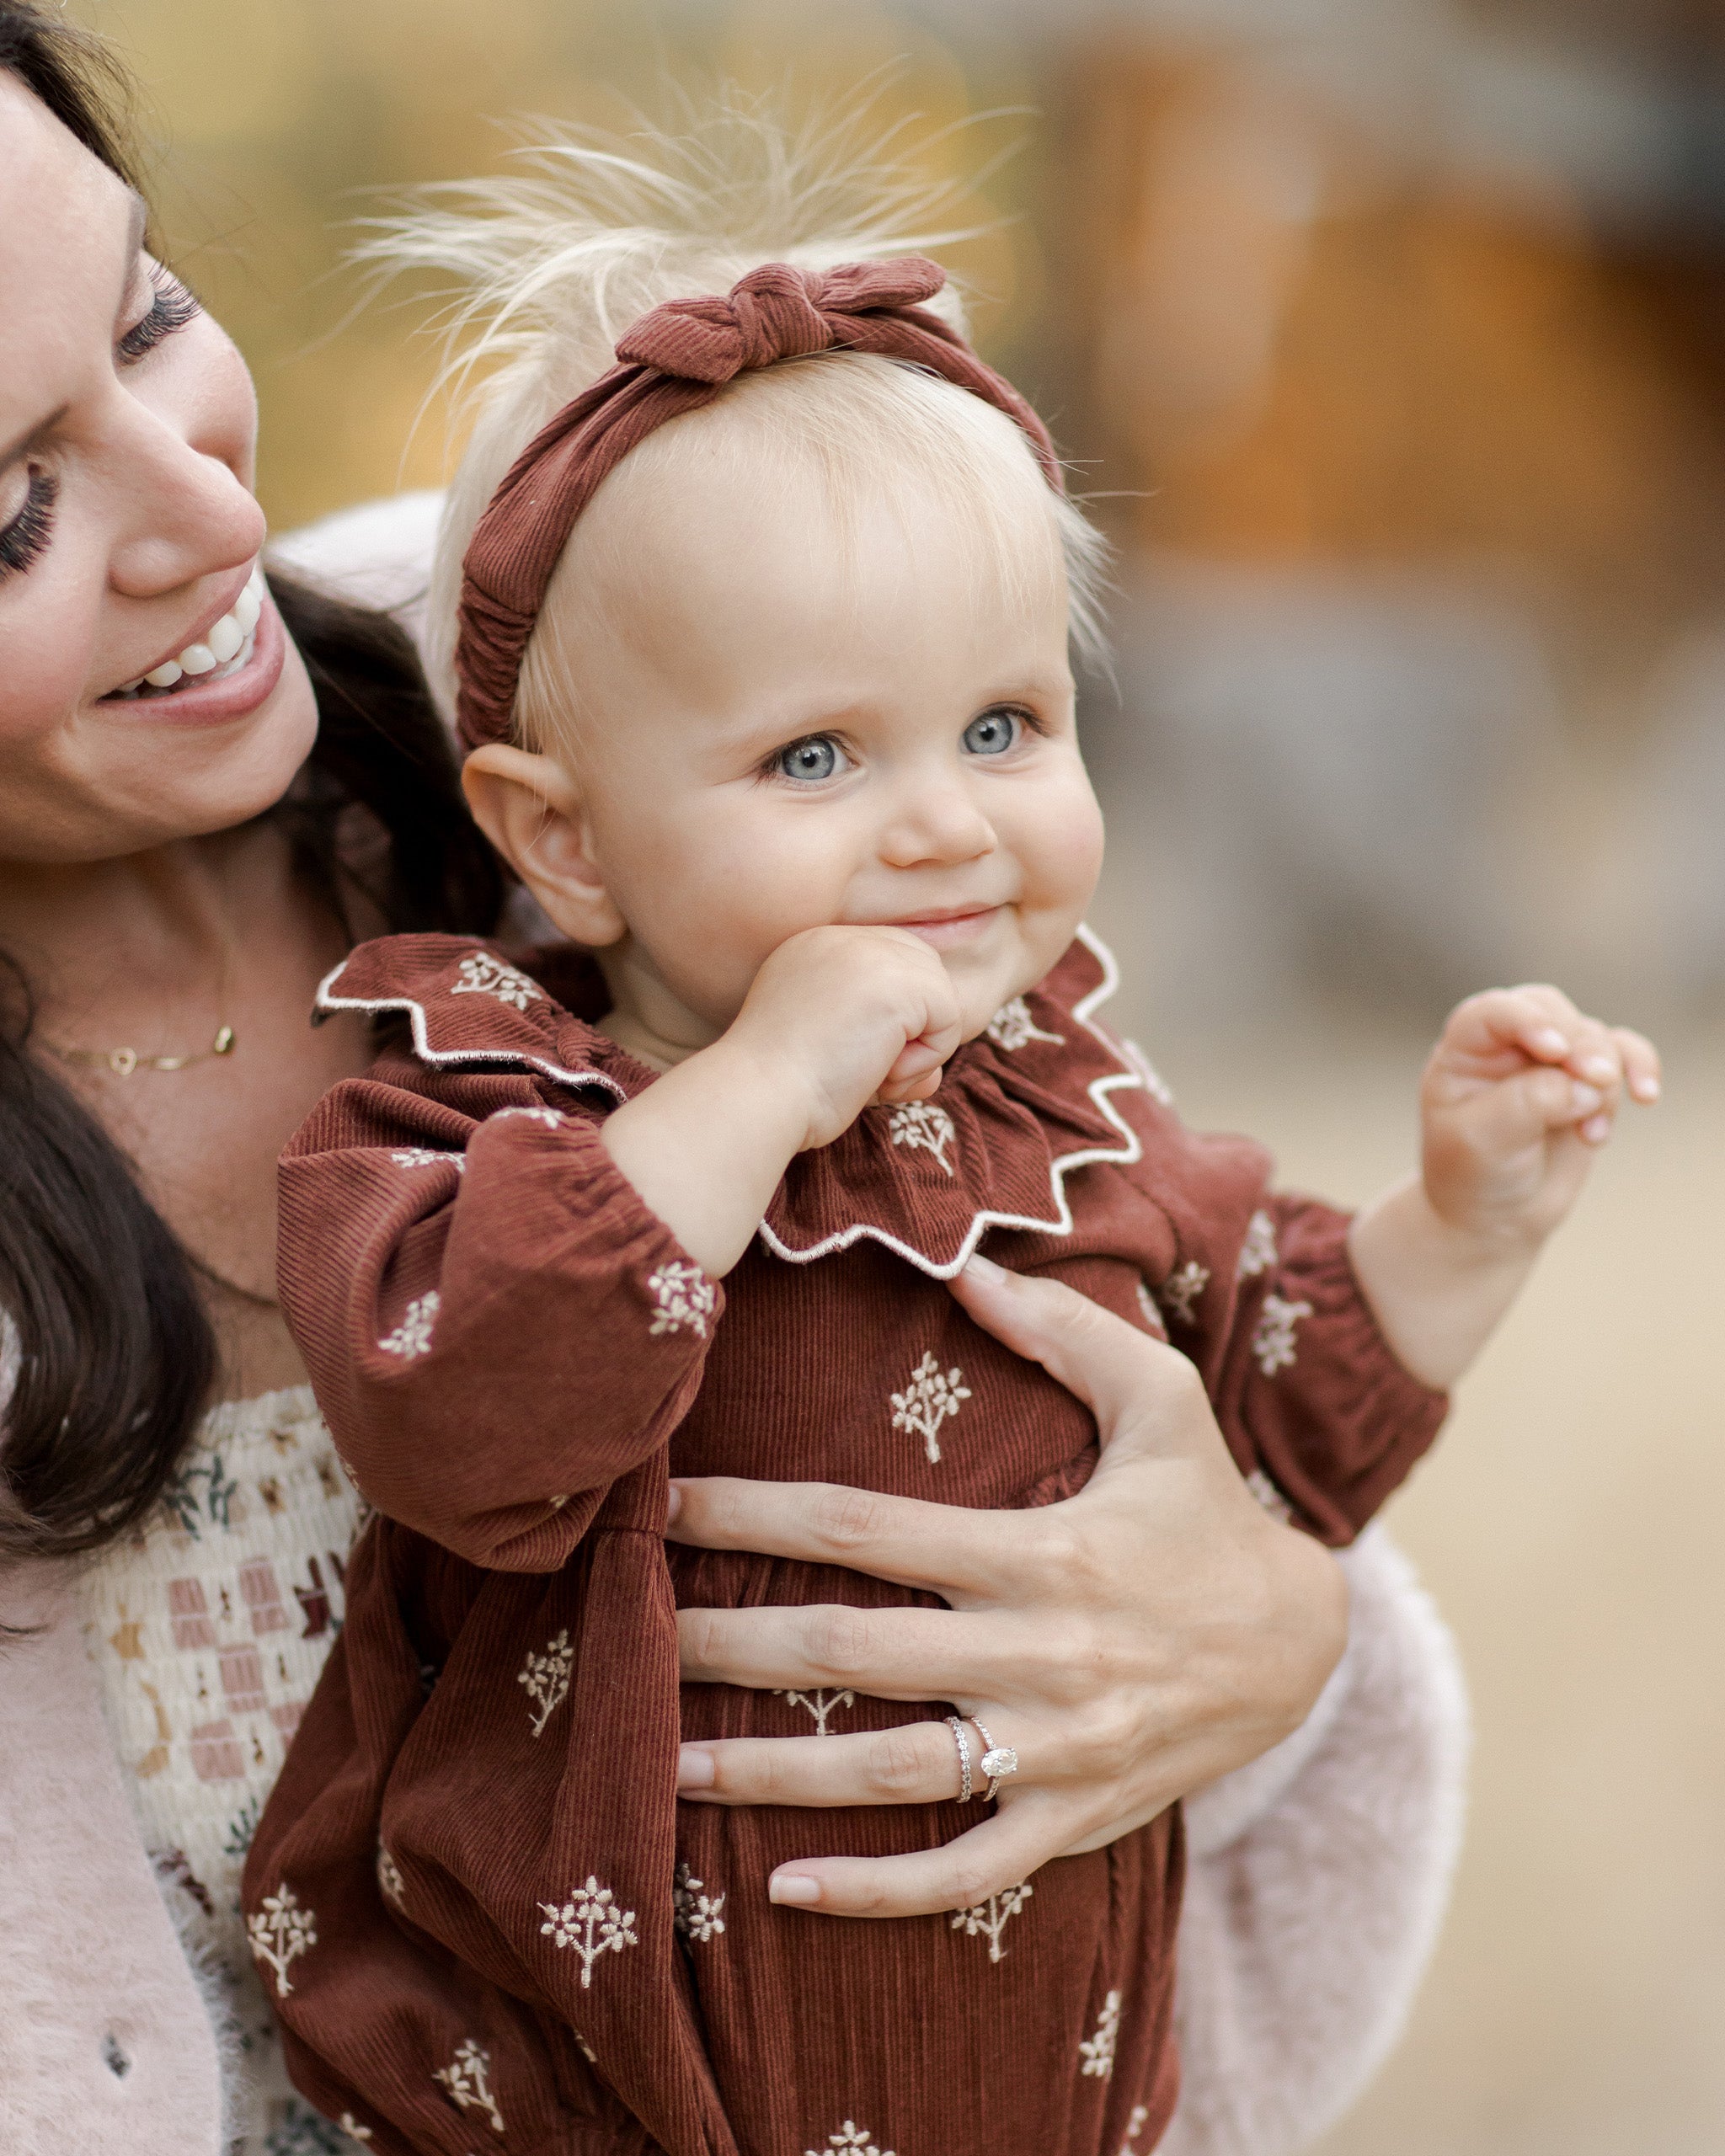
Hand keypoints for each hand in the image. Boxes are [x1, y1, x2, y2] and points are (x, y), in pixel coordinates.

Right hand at [602, 924, 960, 1274]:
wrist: (755, 1095)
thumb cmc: (780, 1092)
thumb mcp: (830, 1057)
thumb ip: (880, 1051)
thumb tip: (930, 1077)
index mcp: (813, 948)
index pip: (889, 966)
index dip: (894, 1020)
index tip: (854, 1061)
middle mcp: (840, 938)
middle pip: (923, 972)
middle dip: (914, 1029)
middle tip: (871, 1073)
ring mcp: (869, 953)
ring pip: (939, 997)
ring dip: (917, 1051)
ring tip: (869, 1074)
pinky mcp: (897, 982)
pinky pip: (949, 1021)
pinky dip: (924, 1060)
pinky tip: (878, 1073)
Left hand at [669, 1256, 1346, 1918]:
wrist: (1304, 1643)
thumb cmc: (1208, 1509)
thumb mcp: (1163, 1398)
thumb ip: (1065, 1329)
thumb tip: (964, 1270)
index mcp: (1042, 1548)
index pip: (864, 1528)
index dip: (752, 1517)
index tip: (661, 1507)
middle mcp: (1039, 1653)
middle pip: (848, 1653)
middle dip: (725, 1645)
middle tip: (623, 1637)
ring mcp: (1055, 1750)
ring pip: (887, 1772)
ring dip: (766, 1777)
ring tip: (660, 1770)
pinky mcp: (1073, 1820)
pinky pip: (965, 1872)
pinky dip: (878, 1890)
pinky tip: (784, 1889)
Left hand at [1421, 983, 1660, 1247]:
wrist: (1496, 1215)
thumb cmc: (1473, 1172)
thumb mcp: (1483, 1140)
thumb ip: (1530, 1102)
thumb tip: (1589, 1085)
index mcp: (1465, 1050)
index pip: (1493, 1012)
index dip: (1528, 1020)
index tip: (1554, 1051)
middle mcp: (1508, 1044)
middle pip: (1553, 1012)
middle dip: (1580, 1045)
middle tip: (1596, 1080)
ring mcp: (1551, 1060)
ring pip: (1593, 1037)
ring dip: (1605, 1078)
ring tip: (1590, 1132)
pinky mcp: (1588, 1080)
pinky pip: (1625, 1052)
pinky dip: (1640, 1068)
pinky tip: (1646, 1097)